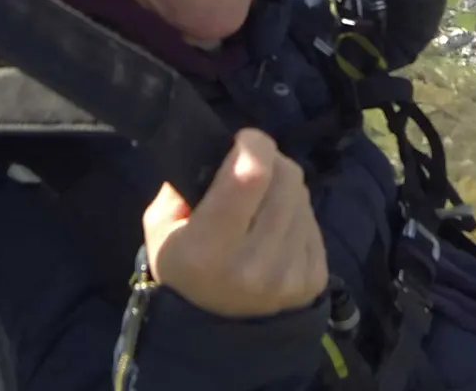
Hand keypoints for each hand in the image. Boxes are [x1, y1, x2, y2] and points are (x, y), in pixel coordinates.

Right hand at [142, 129, 327, 318]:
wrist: (216, 335)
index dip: (253, 145)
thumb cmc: (184, 271)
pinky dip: (296, 215)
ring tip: (262, 203)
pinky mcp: (314, 279)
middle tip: (252, 169)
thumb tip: (218, 151)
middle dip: (269, 161)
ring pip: (302, 195)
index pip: (251, 174)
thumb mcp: (161, 229)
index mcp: (209, 248)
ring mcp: (290, 274)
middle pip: (285, 177)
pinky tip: (276, 229)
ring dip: (284, 188)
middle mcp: (255, 263)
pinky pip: (313, 221)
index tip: (242, 141)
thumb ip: (181, 186)